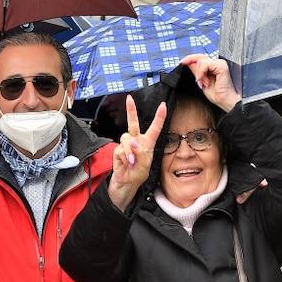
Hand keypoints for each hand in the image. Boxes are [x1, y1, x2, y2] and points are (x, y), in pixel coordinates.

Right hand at [108, 96, 166, 211]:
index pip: (154, 128)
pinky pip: (120, 149)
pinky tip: (126, 164)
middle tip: (129, 98)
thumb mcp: (146, 165)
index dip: (159, 117)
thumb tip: (132, 142)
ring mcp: (126, 145)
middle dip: (131, 110)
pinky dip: (124, 157)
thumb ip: (141, 152)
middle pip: (133, 123)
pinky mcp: (117, 150)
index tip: (163, 105)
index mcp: (148, 143)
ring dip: (130, 150)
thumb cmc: (139, 173)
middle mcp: (136, 141)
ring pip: (126, 138)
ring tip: (132, 161)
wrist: (127, 183)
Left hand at [181, 54, 241, 111]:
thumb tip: (188, 63)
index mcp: (212, 66)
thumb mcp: (201, 80)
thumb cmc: (216, 94)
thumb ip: (196, 71)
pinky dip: (202, 72)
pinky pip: (206, 64)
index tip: (182, 62)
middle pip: (199, 56)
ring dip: (199, 73)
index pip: (199, 58)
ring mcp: (219, 63)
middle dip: (193, 66)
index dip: (190, 59)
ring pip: (201, 60)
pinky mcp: (221, 65)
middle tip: (191, 75)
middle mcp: (216, 63)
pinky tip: (205, 81)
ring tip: (203, 82)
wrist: (223, 101)